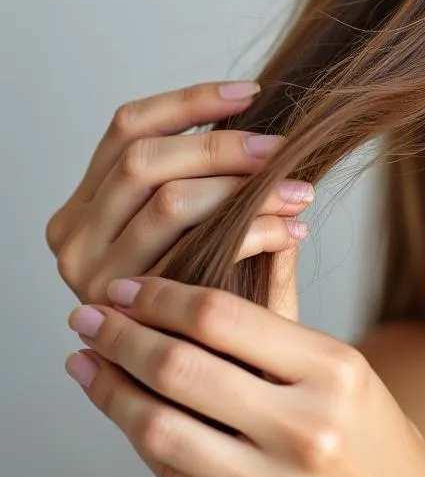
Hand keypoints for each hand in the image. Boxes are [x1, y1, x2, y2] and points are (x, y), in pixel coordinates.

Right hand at [45, 80, 314, 318]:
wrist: (216, 384)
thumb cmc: (219, 298)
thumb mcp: (207, 231)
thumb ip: (216, 183)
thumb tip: (260, 125)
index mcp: (87, 203)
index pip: (127, 127)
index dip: (189, 102)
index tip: (250, 93)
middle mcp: (74, 235)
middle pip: (145, 158)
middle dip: (224, 146)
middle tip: (283, 150)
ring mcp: (89, 274)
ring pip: (169, 198)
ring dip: (245, 187)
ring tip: (298, 191)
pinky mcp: (123, 308)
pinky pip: (196, 245)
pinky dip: (252, 228)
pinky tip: (292, 231)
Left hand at [65, 277, 424, 476]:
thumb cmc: (375, 440)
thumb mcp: (347, 370)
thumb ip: (283, 319)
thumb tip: (243, 248)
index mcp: (335, 372)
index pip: (222, 317)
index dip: (160, 296)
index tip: (127, 287)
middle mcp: (306, 430)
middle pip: (179, 368)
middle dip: (119, 336)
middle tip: (88, 316)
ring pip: (158, 428)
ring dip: (109, 389)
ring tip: (87, 363)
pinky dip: (139, 439)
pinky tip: (126, 413)